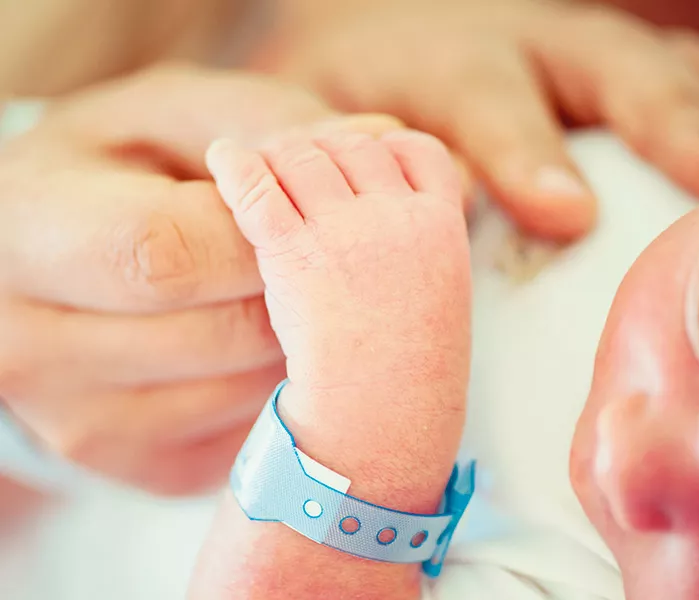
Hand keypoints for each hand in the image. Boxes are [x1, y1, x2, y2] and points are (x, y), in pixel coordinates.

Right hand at [0, 64, 401, 494]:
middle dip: (302, 289)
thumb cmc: (124, 174)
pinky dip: (287, 387)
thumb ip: (267, 123)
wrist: (61, 268)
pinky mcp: (143, 466)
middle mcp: (34, 346)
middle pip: (223, 334)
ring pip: (249, 394)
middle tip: (328, 253)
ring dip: (307, 341)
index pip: (170, 255)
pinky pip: (253, 435)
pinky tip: (280, 344)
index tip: (306, 208)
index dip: (264, 232)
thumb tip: (383, 139)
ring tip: (308, 295)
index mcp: (27, 233)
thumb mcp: (174, 118)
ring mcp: (87, 423)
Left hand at [188, 129, 470, 599]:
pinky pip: (259, 188)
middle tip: (292, 161)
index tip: (353, 156)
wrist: (381, 422)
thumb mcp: (437, 295)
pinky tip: (222, 159)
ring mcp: (348, 232)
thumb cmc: (407, 370)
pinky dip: (236, 165)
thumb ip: (420, 241)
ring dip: (276, 155)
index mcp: (443, 224)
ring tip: (254, 163)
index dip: (378, 143)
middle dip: (320, 147)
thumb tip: (384, 205)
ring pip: (303, 157)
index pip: (413, 148)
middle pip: (351, 144)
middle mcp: (399, 216)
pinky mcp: (296, 255)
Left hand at [254, 0, 698, 239]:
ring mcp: (571, 49)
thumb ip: (350, 167)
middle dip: (663, 117)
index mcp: (437, 63)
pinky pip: (683, 72)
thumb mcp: (322, 127)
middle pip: (599, 64)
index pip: (482, 101)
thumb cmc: (346, 103)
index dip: (522, 152)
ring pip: (660, 61)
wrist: (362, 41)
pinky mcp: (604, 65)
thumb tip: (408, 224)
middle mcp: (518, 44)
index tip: (564, 212)